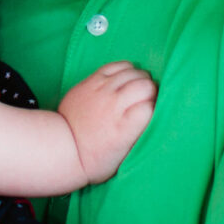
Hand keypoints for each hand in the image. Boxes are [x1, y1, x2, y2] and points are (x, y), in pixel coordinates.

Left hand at [55, 63, 154, 181]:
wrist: (65, 148)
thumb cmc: (99, 158)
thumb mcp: (126, 156)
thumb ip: (143, 134)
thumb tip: (158, 114)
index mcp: (123, 129)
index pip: (151, 107)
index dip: (157, 109)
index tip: (153, 115)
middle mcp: (113, 106)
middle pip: (146, 86)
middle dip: (153, 92)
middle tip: (148, 101)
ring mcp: (101, 91)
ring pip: (134, 72)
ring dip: (141, 80)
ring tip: (138, 91)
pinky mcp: (91, 81)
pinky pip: (117, 65)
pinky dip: (127, 70)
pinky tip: (126, 80)